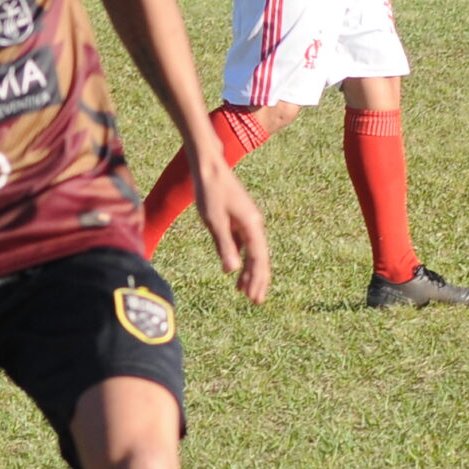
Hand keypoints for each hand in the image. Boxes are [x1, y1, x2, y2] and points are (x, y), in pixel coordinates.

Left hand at [192, 158, 270, 305]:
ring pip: (252, 251)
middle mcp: (254, 224)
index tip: (255, 298)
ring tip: (243, 291)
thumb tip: (233, 270)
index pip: (258, 259)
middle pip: (259, 258)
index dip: (257, 280)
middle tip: (254, 301)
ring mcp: (247, 221)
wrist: (209, 167)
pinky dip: (240, 257)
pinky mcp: (238, 218)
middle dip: (257, 280)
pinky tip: (234, 268)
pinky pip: (243, 243)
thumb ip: (224, 245)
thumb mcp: (214, 221)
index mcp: (252, 225)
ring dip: (248, 271)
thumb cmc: (210, 192)